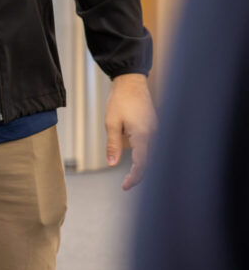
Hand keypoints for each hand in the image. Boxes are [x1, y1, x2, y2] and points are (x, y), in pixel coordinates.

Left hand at [104, 72, 156, 189]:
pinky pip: (151, 147)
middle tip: (126, 184)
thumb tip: (112, 164)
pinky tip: (136, 160)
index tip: (124, 187)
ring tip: (130, 176)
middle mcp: (154, 136)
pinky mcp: (155, 129)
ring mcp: (156, 132)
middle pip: (149, 163)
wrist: (131, 82)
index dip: (134, 178)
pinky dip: (144, 156)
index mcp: (143, 136)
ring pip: (151, 155)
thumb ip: (112, 145)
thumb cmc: (120, 100)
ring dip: (142, 166)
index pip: (142, 164)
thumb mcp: (111, 122)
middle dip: (138, 175)